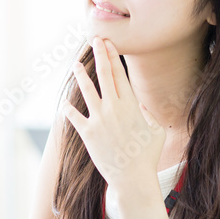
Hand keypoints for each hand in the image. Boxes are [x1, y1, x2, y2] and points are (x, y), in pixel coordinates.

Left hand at [61, 37, 164, 190]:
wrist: (133, 178)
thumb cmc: (146, 156)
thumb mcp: (155, 131)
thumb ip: (147, 114)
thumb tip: (139, 104)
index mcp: (131, 105)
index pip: (120, 75)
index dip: (113, 57)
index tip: (109, 44)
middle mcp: (114, 108)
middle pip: (105, 75)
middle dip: (100, 55)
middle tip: (95, 40)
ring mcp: (99, 120)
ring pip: (87, 91)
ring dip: (80, 75)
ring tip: (75, 64)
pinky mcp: (87, 133)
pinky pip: (74, 117)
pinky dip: (68, 110)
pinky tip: (64, 104)